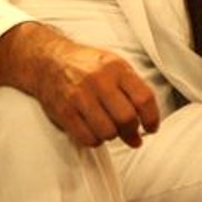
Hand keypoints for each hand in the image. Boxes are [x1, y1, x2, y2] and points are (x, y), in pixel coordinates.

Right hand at [0, 21, 159, 147]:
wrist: (48, 61)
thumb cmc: (86, 65)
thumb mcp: (115, 65)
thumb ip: (132, 88)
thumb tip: (146, 121)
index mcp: (116, 68)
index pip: (143, 98)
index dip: (152, 118)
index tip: (151, 128)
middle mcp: (98, 81)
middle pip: (126, 118)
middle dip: (132, 131)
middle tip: (132, 134)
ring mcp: (79, 97)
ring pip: (108, 132)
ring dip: (113, 136)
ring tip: (110, 129)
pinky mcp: (64, 112)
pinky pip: (87, 138)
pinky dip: (95, 140)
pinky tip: (95, 132)